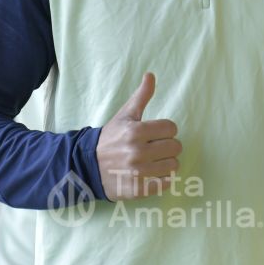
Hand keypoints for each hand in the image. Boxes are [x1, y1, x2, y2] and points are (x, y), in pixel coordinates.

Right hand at [96, 73, 180, 200]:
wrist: (88, 166)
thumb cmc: (111, 138)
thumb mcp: (125, 115)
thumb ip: (141, 96)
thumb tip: (151, 75)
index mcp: (136, 131)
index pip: (171, 128)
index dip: (165, 130)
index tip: (155, 133)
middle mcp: (137, 152)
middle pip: (175, 147)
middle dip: (167, 146)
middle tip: (155, 147)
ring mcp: (138, 172)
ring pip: (174, 165)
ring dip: (167, 163)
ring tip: (154, 161)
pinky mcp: (139, 189)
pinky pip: (167, 183)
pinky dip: (163, 179)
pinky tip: (152, 174)